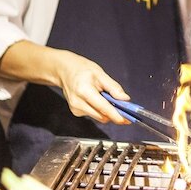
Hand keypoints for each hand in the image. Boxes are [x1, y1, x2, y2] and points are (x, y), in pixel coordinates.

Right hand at [0, 40, 131, 125]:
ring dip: (107, 111)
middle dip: (114, 113)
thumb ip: (113, 87)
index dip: (116, 115)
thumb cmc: (82, 70)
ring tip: (106, 97)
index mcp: (84, 91)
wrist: (64, 70)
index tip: (126, 120)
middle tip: (124, 108)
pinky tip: (96, 99)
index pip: (103, 108)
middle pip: (102, 115)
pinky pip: (94, 115)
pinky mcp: (76, 112)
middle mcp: (78, 103)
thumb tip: (125, 99)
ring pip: (99, 117)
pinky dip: (99, 110)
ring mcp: (75, 109)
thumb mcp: (100, 74)